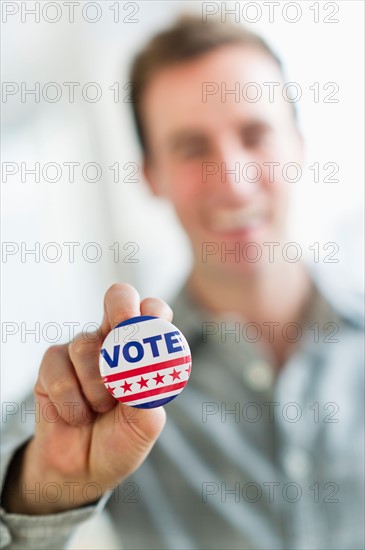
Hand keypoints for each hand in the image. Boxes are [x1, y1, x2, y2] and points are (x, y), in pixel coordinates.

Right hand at [3, 283, 170, 513]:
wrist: (84, 470)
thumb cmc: (121, 440)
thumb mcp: (145, 424)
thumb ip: (148, 393)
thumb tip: (147, 364)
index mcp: (143, 350)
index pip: (153, 311)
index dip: (153, 312)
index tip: (151, 327)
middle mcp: (113, 341)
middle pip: (118, 298)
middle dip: (122, 311)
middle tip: (123, 338)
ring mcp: (82, 350)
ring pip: (86, 346)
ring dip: (96, 387)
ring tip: (99, 410)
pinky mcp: (52, 365)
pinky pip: (59, 372)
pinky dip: (71, 402)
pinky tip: (76, 416)